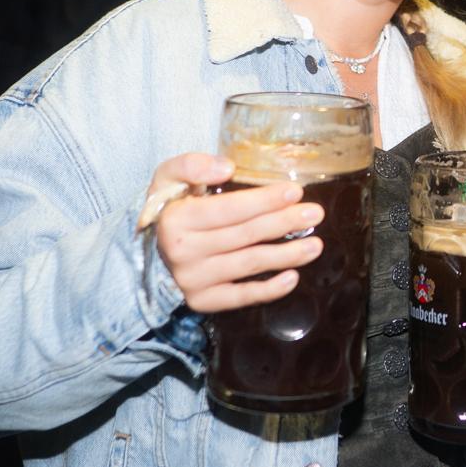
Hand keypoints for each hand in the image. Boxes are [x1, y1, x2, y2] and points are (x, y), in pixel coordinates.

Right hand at [147, 153, 324, 312]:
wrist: (150, 251)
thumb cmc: (171, 209)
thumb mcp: (168, 179)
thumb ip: (191, 165)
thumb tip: (226, 167)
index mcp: (176, 219)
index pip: (229, 209)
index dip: (264, 200)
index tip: (294, 191)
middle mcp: (183, 251)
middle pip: (245, 235)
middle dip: (284, 223)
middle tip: (315, 214)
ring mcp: (193, 280)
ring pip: (249, 265)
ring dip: (287, 255)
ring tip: (315, 244)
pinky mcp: (203, 301)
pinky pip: (241, 297)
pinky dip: (269, 290)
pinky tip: (293, 277)